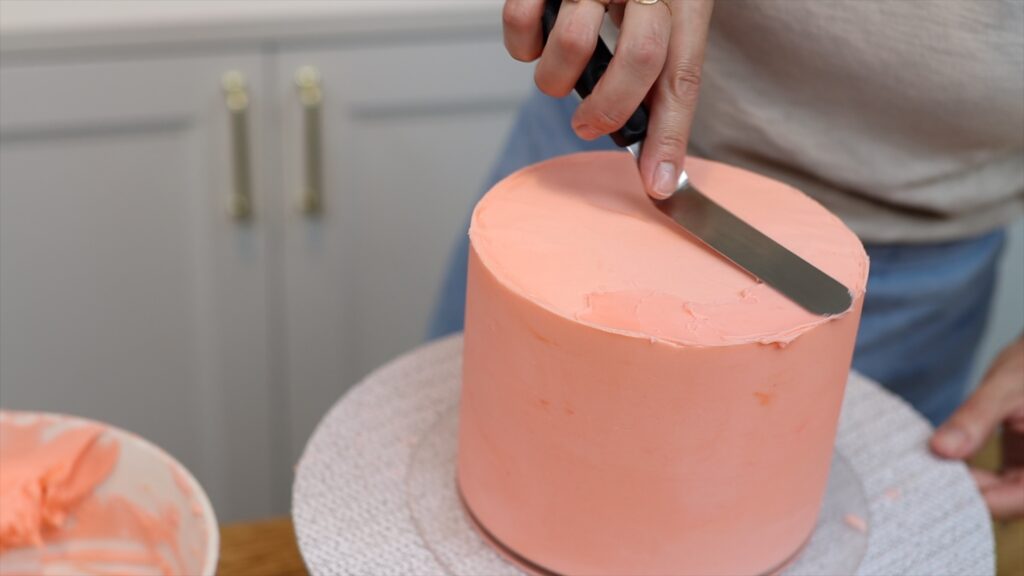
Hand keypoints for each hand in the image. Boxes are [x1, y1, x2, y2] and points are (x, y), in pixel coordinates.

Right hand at [502, 0, 714, 198]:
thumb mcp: (668, 9)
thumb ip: (661, 69)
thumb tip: (653, 157)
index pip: (683, 73)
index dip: (671, 135)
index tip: (658, 184)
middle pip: (638, 59)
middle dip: (609, 111)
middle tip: (589, 127)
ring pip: (573, 43)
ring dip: (557, 80)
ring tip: (559, 77)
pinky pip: (522, 20)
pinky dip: (521, 46)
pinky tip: (534, 42)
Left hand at [931, 337, 1023, 519]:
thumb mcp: (1005, 389)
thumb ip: (975, 419)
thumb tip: (940, 448)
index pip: (1009, 502)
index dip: (969, 500)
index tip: (925, 487)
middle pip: (1000, 502)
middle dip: (958, 492)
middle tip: (912, 480)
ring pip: (993, 494)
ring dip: (959, 482)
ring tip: (919, 468)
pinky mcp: (1017, 468)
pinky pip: (991, 481)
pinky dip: (965, 472)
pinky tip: (936, 459)